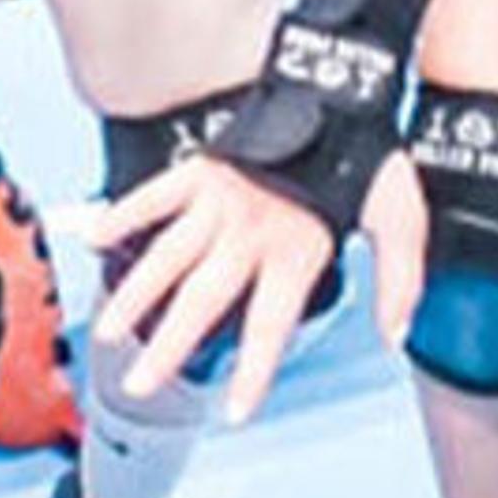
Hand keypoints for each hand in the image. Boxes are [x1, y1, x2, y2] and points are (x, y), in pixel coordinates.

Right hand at [88, 142, 425, 423]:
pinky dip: (125, 214)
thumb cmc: (366, 152)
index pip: (269, 323)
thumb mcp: (402, 216)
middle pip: (203, 299)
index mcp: (297, 249)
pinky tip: (95, 239)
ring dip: (137, 295)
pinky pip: (156, 195)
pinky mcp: (202, 169)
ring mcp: (221, 200)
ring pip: (169, 255)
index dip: (253, 370)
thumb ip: (400, 279)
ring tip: (108, 332)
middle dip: (169, 346)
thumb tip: (395, 335)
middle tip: (141, 384)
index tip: (233, 411)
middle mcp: (251, 231)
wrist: (338, 86)